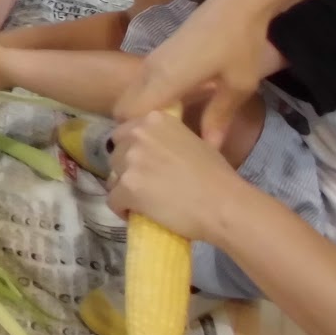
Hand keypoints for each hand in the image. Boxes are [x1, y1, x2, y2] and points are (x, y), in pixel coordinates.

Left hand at [106, 111, 242, 239]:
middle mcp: (138, 134)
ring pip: (112, 177)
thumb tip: (152, 149)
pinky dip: (122, 209)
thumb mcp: (192, 141)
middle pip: (116, 154)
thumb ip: (166, 139)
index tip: (143, 165)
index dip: (131, 151)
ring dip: (124, 189)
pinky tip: (136, 215)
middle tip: (145, 185)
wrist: (223, 205)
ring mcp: (131, 160)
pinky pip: (113, 200)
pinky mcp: (127, 187)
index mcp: (155, 119)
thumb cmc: (216, 175)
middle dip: (126, 170)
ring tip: (143, 202)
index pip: (125, 133)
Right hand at [112, 0, 281, 145]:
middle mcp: (149, 70)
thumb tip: (210, 149)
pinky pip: (141, 85)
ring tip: (169, 131)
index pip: (130, 114)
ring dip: (142, 113)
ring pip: (131, 95)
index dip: (136, 135)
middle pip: (124, 106)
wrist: (239, 2)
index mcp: (164, 80)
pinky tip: (176, 109)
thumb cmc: (240, 44)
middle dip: (135, 127)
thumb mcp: (238, 86)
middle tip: (162, 144)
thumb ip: (219, 118)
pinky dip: (148, 100)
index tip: (157, 150)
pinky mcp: (158, 55)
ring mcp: (152, 60)